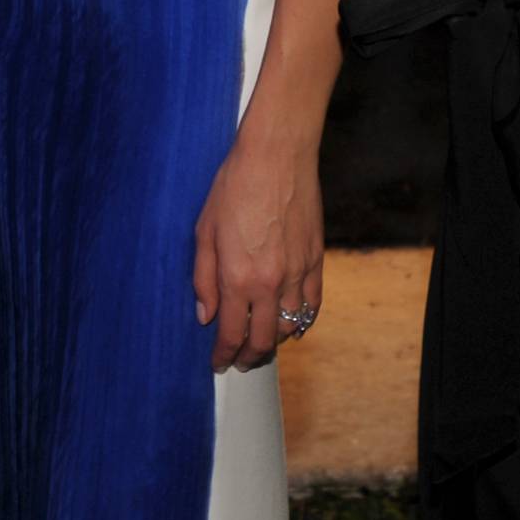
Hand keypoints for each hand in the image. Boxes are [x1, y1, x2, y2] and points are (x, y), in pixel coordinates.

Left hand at [191, 127, 322, 374]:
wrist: (277, 156)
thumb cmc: (235, 186)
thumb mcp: (204, 230)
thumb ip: (203, 278)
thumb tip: (205, 315)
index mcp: (237, 277)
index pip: (231, 333)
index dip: (223, 354)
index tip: (218, 363)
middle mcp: (270, 283)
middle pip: (263, 339)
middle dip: (249, 356)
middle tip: (239, 360)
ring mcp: (297, 273)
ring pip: (291, 327)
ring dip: (275, 342)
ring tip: (263, 344)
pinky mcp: (316, 260)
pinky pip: (313, 304)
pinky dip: (303, 321)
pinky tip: (293, 324)